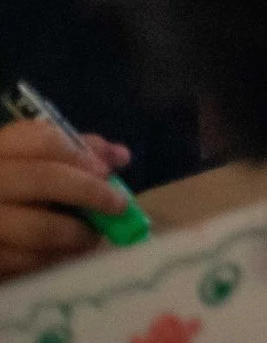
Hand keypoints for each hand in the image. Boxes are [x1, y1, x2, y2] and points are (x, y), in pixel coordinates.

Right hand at [0, 119, 127, 279]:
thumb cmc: (18, 188)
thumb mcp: (40, 161)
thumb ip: (79, 152)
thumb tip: (120, 156)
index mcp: (2, 150)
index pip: (44, 141)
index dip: (82, 156)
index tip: (108, 172)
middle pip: (44, 179)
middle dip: (90, 193)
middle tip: (119, 206)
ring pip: (39, 228)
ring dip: (77, 234)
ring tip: (93, 235)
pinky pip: (26, 261)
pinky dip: (54, 258)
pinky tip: (64, 252)